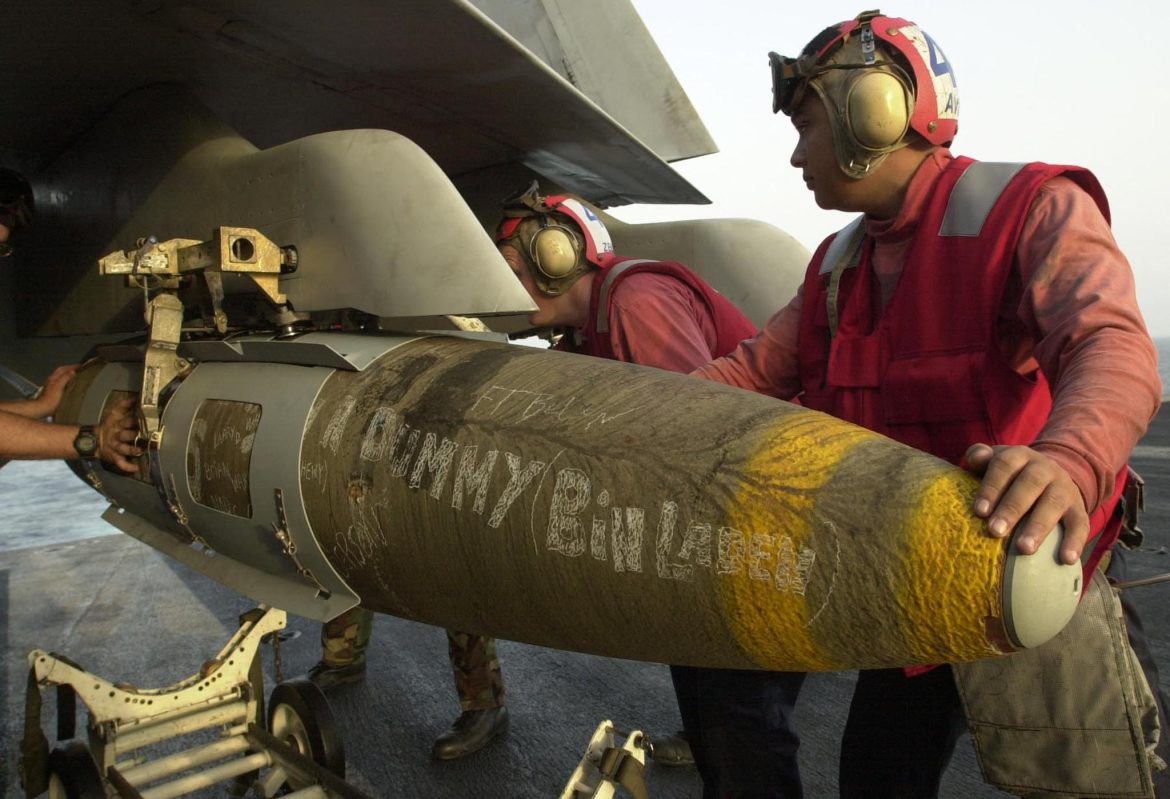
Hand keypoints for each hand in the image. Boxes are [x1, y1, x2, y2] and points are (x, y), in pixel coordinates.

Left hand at [31, 364, 78, 417]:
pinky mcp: (52, 392)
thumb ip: (65, 378)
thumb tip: (72, 372)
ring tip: (75, 375)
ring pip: (60, 376)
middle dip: (69, 368)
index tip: (80, 366)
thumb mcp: (59, 387)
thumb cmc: (49, 400)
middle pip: (60, 371)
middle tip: (78, 369)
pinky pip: (60, 383)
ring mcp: (51, 386)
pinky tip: (68, 385)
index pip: (63, 369)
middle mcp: (51, 381)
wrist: (42, 409)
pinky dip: (65, 381)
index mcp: (53, 378)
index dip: (72, 366)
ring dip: (67, 374)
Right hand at [97, 398, 142, 472]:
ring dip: (132, 450)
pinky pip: (120, 463)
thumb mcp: (114, 414)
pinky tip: (135, 468)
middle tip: (147, 435)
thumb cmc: (109, 426)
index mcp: (117, 424)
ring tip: (141, 451)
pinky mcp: (114, 457)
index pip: (127, 420)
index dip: (136, 419)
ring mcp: (115, 447)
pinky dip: (127, 466)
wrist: (93, 440)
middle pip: (126, 434)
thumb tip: (135, 396)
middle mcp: (116, 435)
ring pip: (124, 448)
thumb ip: (125, 405)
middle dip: (135, 434)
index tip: (146, 418)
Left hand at [965, 443, 1088, 564]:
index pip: (1005, 466)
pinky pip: (1080, 523)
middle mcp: (1044, 468)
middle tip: (995, 531)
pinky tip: (1067, 559)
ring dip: (1039, 526)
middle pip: (1030, 484)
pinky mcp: (1079, 508)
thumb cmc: (1009, 475)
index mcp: (1020, 456)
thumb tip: (976, 458)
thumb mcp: (995, 462)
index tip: (979, 512)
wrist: (1049, 475)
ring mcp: (1064, 488)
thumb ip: (979, 457)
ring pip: (1054, 504)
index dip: (992, 487)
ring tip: (1024, 549)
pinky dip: (1075, 541)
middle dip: (1012, 508)